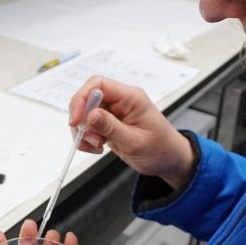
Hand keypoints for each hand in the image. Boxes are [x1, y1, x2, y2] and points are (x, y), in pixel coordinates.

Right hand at [69, 77, 193, 188]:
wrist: (169, 161)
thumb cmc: (161, 149)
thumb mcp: (135, 142)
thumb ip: (111, 127)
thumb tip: (89, 115)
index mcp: (131, 97)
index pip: (98, 84)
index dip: (82, 98)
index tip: (75, 120)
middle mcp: (121, 101)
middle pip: (88, 98)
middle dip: (81, 119)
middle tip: (87, 138)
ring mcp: (114, 112)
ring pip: (85, 113)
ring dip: (84, 131)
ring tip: (96, 146)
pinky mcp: (109, 123)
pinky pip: (89, 125)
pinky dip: (87, 138)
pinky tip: (97, 147)